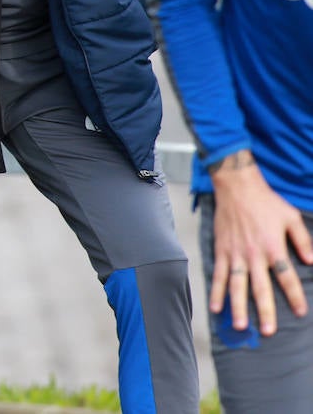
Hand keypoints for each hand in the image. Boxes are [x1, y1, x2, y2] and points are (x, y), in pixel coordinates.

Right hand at [209, 150, 312, 334]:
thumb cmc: (266, 202)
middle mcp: (254, 254)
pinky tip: (216, 307)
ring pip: (237, 285)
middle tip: (268, 331)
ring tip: (240, 325)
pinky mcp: (221, 251)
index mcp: (273, 247)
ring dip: (238, 306)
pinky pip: (218, 274)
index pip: (286, 277)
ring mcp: (235, 254)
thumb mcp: (291, 217)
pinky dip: (216, 291)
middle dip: (265, 310)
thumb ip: (303, 240)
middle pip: (260, 287)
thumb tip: (312, 261)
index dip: (294, 296)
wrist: (236, 187)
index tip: (300, 312)